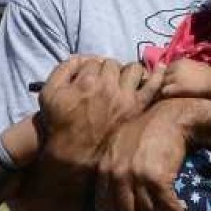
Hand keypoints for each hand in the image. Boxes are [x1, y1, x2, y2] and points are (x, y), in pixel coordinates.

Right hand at [37, 56, 151, 172]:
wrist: (74, 151)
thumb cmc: (59, 122)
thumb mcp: (49, 92)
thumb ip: (64, 69)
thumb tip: (82, 58)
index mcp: (87, 80)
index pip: (93, 61)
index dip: (90, 68)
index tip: (88, 77)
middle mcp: (108, 86)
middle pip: (112, 64)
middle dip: (107, 69)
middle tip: (103, 80)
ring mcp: (125, 97)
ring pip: (133, 69)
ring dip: (127, 71)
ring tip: (122, 80)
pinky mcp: (137, 108)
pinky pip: (153, 86)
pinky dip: (157, 76)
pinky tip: (160, 69)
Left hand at [91, 102, 194, 210]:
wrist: (171, 117)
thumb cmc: (147, 129)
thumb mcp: (120, 144)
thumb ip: (113, 166)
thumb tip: (116, 194)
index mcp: (106, 167)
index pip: (104, 204)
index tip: (134, 210)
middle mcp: (117, 174)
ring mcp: (136, 177)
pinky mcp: (156, 179)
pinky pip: (166, 206)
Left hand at [154, 58, 210, 100]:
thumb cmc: (208, 75)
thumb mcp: (195, 66)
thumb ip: (185, 68)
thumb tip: (180, 72)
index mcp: (180, 61)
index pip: (167, 68)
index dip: (167, 75)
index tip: (169, 81)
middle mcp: (175, 67)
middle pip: (162, 75)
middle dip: (163, 82)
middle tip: (163, 89)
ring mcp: (175, 77)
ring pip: (161, 83)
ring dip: (162, 88)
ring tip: (163, 95)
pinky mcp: (176, 87)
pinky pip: (164, 91)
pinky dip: (164, 94)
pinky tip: (165, 99)